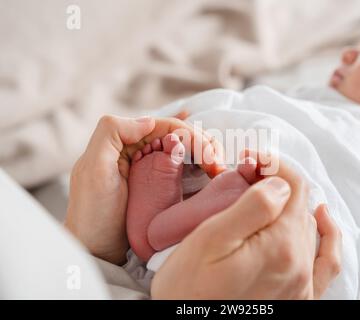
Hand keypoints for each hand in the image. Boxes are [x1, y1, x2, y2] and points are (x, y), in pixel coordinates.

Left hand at [65, 115, 224, 264]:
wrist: (96, 250)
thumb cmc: (92, 214)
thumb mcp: (94, 169)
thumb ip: (112, 132)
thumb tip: (149, 120)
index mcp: (125, 141)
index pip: (167, 127)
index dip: (192, 136)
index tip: (210, 157)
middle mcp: (139, 150)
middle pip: (180, 136)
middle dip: (204, 144)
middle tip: (218, 165)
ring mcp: (151, 168)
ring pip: (185, 149)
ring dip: (206, 153)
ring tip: (219, 168)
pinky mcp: (159, 187)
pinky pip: (183, 168)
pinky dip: (201, 165)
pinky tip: (213, 165)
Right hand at [151, 154, 341, 298]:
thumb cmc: (188, 289)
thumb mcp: (211, 240)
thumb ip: (253, 208)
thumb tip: (281, 185)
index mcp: (280, 246)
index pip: (292, 186)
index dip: (272, 165)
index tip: (249, 158)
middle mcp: (299, 265)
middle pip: (299, 205)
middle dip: (275, 182)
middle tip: (245, 175)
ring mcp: (302, 284)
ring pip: (307, 225)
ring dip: (288, 203)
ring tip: (261, 193)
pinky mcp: (299, 297)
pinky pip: (326, 261)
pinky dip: (327, 236)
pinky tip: (321, 219)